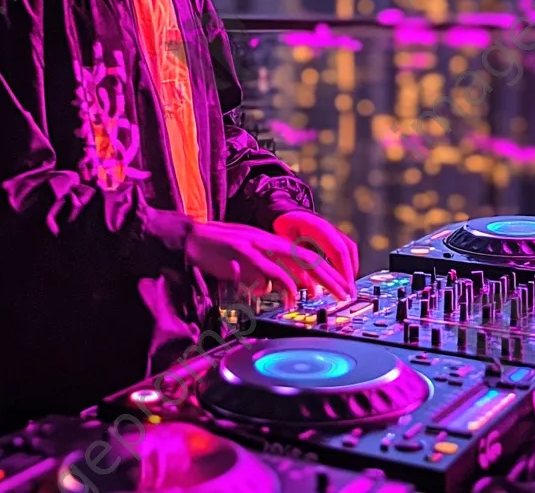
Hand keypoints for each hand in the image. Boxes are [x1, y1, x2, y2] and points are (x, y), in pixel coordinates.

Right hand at [184, 220, 353, 307]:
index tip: (340, 287)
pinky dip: (278, 284)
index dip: (325, 271)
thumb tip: (277, 288)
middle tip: (343, 293)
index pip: (307, 254)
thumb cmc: (219, 250)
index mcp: (271, 241)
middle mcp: (268, 241)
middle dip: (328, 276)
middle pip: (307, 257)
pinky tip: (284, 296)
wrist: (192, 237)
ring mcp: (256, 246)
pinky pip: (266, 270)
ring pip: (290, 263)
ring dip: (305, 283)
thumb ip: (264, 271)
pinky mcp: (243, 254)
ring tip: (315, 298)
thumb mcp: (247, 259)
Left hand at [272, 210, 358, 299]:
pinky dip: (347, 262)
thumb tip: (306, 285)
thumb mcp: (284, 243)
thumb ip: (295, 261)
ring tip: (348, 287)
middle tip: (350, 292)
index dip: (343, 270)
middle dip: (350, 272)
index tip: (345, 287)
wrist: (284, 213)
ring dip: (350, 268)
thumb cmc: (283, 228)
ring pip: (349, 248)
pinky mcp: (332, 235)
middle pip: (347, 249)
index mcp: (317, 228)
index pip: (337, 250)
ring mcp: (331, 229)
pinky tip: (343, 276)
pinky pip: (345, 248)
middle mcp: (328, 227)